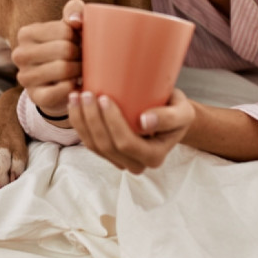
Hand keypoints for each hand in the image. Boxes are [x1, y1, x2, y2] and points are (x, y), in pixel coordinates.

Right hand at [12, 0, 84, 116]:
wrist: (60, 81)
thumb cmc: (67, 47)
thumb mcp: (69, 25)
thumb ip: (75, 10)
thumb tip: (76, 21)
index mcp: (26, 33)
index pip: (64, 30)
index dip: (79, 37)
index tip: (79, 42)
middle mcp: (20, 54)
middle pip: (64, 49)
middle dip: (81, 54)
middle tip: (84, 57)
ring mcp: (25, 77)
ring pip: (64, 69)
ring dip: (80, 70)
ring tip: (82, 69)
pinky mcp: (36, 97)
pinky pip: (62, 90)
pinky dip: (75, 87)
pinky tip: (76, 83)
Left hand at [68, 88, 194, 172]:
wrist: (170, 116)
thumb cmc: (176, 110)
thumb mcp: (182, 111)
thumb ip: (169, 117)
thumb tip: (144, 122)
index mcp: (153, 156)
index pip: (126, 143)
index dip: (111, 122)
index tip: (104, 97)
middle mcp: (136, 164)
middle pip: (106, 145)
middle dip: (91, 119)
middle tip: (85, 93)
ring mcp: (120, 160)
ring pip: (93, 146)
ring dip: (80, 122)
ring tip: (75, 96)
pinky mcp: (108, 153)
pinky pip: (89, 143)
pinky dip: (79, 124)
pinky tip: (74, 106)